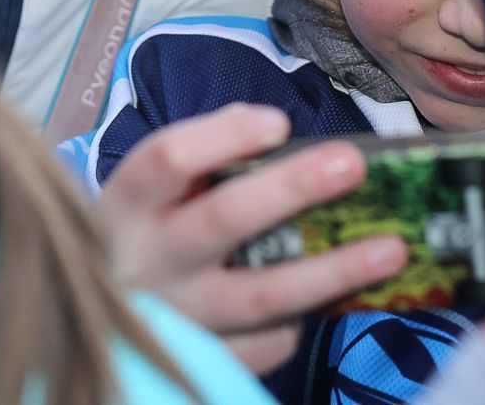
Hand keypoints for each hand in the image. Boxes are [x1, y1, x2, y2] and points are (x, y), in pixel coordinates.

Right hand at [96, 104, 408, 373]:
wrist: (93, 317)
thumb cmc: (142, 234)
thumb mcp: (149, 192)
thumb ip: (200, 158)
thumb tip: (272, 131)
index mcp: (126, 206)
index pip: (167, 160)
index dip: (223, 136)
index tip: (278, 123)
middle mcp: (147, 264)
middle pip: (222, 221)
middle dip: (291, 189)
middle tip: (352, 163)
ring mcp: (177, 320)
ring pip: (261, 296)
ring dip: (332, 270)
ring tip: (391, 248)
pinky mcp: (202, 361)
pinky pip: (265, 344)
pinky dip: (300, 320)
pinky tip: (330, 297)